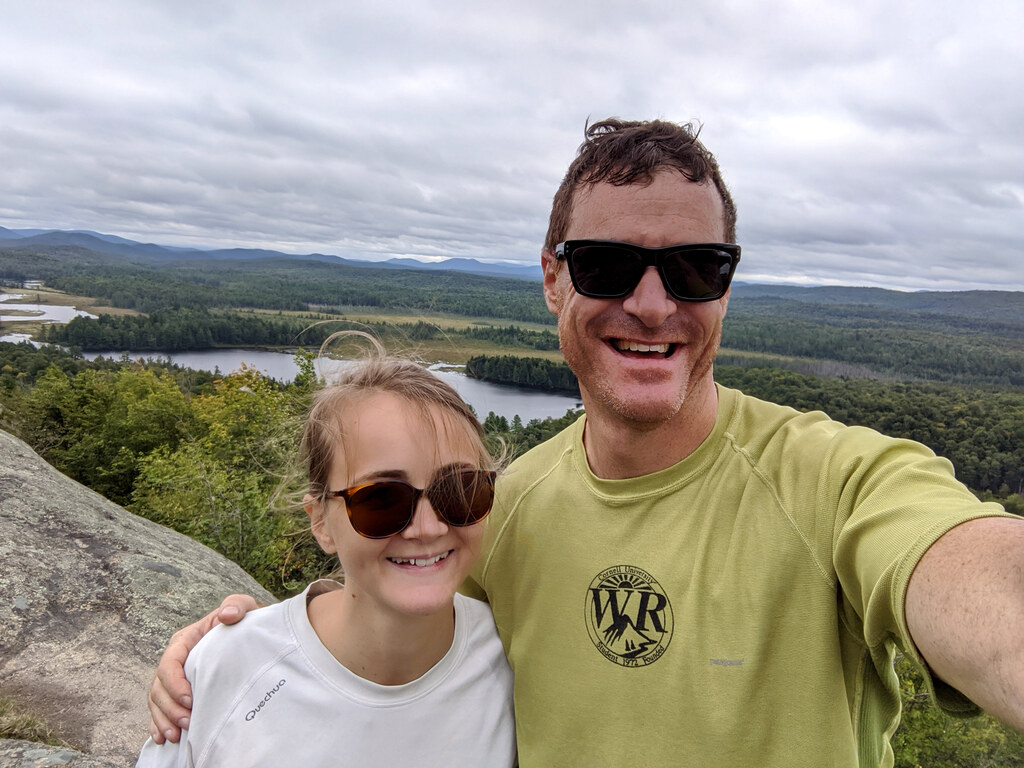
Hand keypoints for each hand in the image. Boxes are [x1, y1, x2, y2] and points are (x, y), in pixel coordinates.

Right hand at [147, 594, 259, 742]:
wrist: (251, 635)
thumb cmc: (245, 621)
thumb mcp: (244, 607)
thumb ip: (236, 604)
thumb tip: (227, 614)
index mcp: (185, 640)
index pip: (170, 662)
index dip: (175, 683)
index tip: (191, 700)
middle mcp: (175, 659)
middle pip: (159, 686)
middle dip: (170, 708)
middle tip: (188, 724)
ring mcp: (175, 677)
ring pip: (157, 701)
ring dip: (164, 720)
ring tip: (176, 736)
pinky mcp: (179, 692)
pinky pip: (160, 709)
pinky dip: (159, 724)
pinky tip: (164, 737)